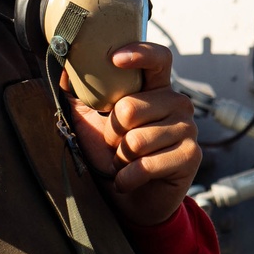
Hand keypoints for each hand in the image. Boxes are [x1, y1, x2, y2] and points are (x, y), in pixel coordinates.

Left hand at [68, 42, 201, 227]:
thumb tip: (64, 70)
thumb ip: (80, 96)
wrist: (132, 200)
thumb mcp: (91, 123)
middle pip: (130, 108)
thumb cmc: (113, 156)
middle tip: (115, 146)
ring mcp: (188, 128)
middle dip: (111, 134)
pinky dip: (126, 178)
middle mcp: (177, 103)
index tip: (114, 59)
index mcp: (157, 88)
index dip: (139, 53)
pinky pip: (145, 164)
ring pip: (136, 139)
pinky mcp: (189, 155)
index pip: (159, 58)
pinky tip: (127, 181)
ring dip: (119, 159)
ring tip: (124, 163)